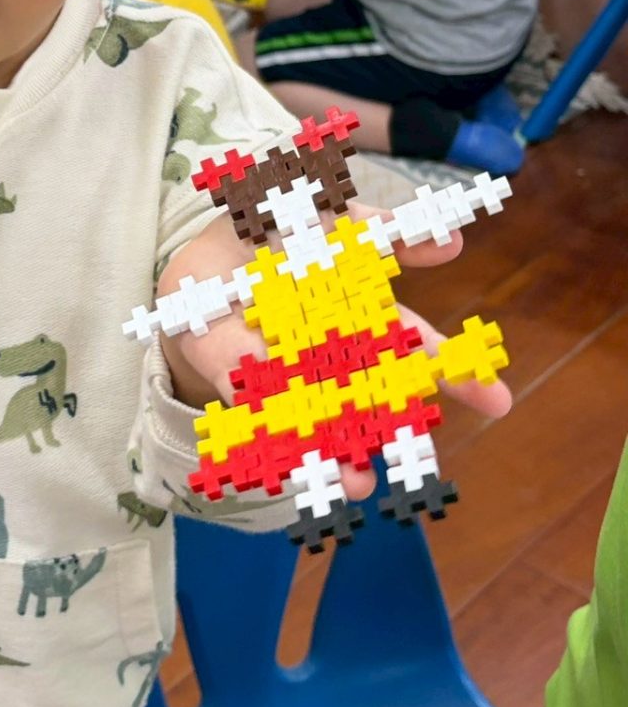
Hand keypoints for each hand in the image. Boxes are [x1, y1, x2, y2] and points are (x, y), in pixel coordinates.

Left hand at [160, 221, 511, 501]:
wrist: (207, 248)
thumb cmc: (281, 236)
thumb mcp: (339, 221)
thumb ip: (390, 232)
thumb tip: (453, 242)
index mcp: (362, 317)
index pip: (416, 344)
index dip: (457, 370)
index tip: (499, 402)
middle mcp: (330, 355)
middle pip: (370, 395)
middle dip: (395, 429)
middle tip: (419, 461)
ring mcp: (283, 367)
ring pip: (315, 414)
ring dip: (335, 450)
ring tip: (357, 485)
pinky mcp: (232, 368)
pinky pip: (248, 397)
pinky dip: (263, 422)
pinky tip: (279, 458)